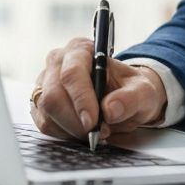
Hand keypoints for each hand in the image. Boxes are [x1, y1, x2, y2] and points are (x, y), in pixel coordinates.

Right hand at [30, 38, 167, 141]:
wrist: (125, 98)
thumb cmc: (132, 89)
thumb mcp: (144, 91)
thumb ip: (132, 98)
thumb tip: (110, 109)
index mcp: (81, 50)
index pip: (72, 73)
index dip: (80, 99)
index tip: (93, 122)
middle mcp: (58, 63)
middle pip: (53, 96)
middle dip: (76, 121)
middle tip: (98, 133)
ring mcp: (46, 84)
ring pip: (47, 113)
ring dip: (72, 129)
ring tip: (95, 132)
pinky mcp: (41, 105)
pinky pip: (45, 125)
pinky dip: (64, 134)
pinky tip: (82, 132)